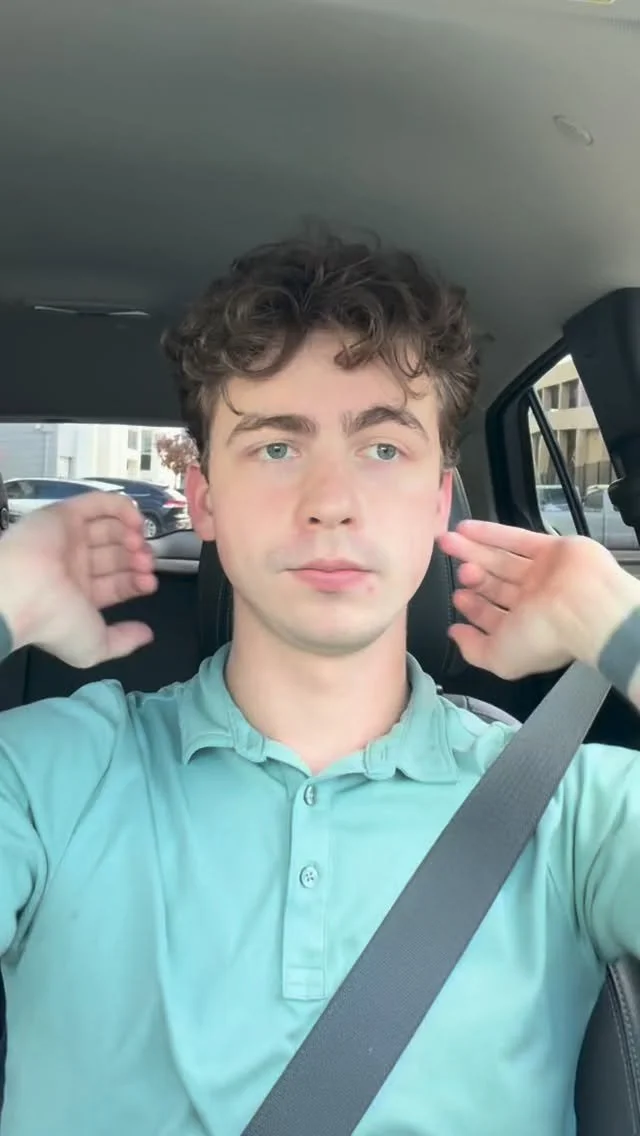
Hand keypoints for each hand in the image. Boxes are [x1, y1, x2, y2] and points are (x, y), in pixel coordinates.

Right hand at [0, 493, 157, 667]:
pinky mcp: (63, 515)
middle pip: (114, 555)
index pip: (115, 583)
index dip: (136, 582)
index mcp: (76, 595)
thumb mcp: (94, 647)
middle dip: (136, 559)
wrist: (23, 593)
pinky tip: (136, 522)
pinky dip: (121, 508)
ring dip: (131, 536)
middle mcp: (72, 566)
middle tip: (146, 564)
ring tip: (140, 547)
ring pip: (109, 529)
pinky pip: (96, 503)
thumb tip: (145, 635)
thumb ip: (122, 642)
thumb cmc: (56, 623)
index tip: (150, 584)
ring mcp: (68, 539)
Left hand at [437, 520, 638, 679]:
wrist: (584, 607)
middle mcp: (535, 601)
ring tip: (447, 541)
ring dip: (474, 550)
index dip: (474, 606)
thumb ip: (473, 649)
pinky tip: (465, 528)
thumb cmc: (543, 638)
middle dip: (472, 576)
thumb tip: (456, 635)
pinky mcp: (551, 548)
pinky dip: (490, 532)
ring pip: (502, 559)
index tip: (457, 597)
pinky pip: (516, 538)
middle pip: (496, 584)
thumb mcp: (499, 658)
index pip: (494, 615)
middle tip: (454, 568)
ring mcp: (543, 573)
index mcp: (527, 628)